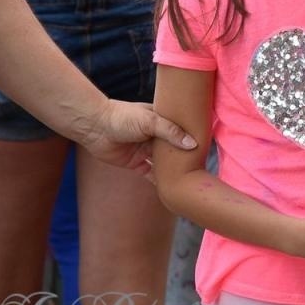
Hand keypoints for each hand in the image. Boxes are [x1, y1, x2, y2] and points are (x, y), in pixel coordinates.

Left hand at [72, 99, 195, 177]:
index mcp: (162, 121)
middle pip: (174, 148)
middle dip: (185, 156)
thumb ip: (172, 132)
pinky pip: (150, 174)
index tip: (209, 144)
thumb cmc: (123, 117)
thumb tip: (192, 144)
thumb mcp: (151, 120)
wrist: (95, 126)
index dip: (193, 137)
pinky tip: (171, 187)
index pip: (182, 130)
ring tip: (190, 178)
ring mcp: (145, 150)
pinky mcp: (135, 163)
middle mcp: (155, 136)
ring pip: (163, 162)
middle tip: (202, 165)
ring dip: (173, 170)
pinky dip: (158, 181)